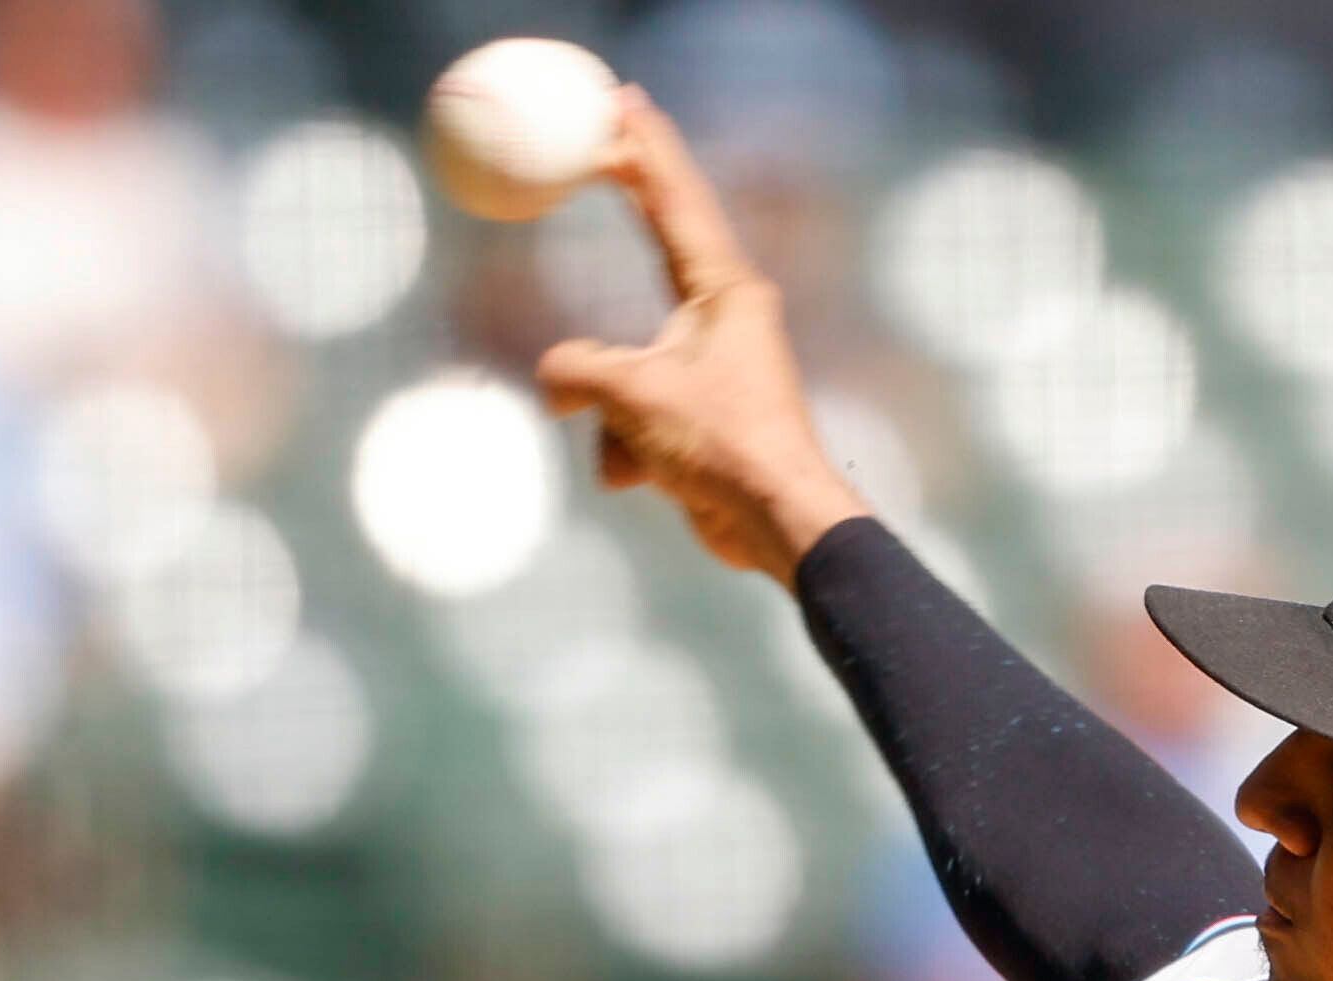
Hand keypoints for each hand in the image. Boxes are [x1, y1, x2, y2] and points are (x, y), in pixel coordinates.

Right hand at [534, 91, 869, 584]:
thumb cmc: (722, 445)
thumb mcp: (633, 396)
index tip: (624, 105)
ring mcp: (716, 366)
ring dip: (618, 413)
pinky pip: (642, 417)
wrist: (776, 522)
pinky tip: (647, 479)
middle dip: (628, 242)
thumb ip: (578, 370)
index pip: (677, 200)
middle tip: (602, 152)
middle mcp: (726, 316)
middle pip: (662, 254)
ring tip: (641, 449)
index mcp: (723, 291)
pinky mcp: (705, 415)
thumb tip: (557, 379)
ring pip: (633, 364)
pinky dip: (633, 450)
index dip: (647, 149)